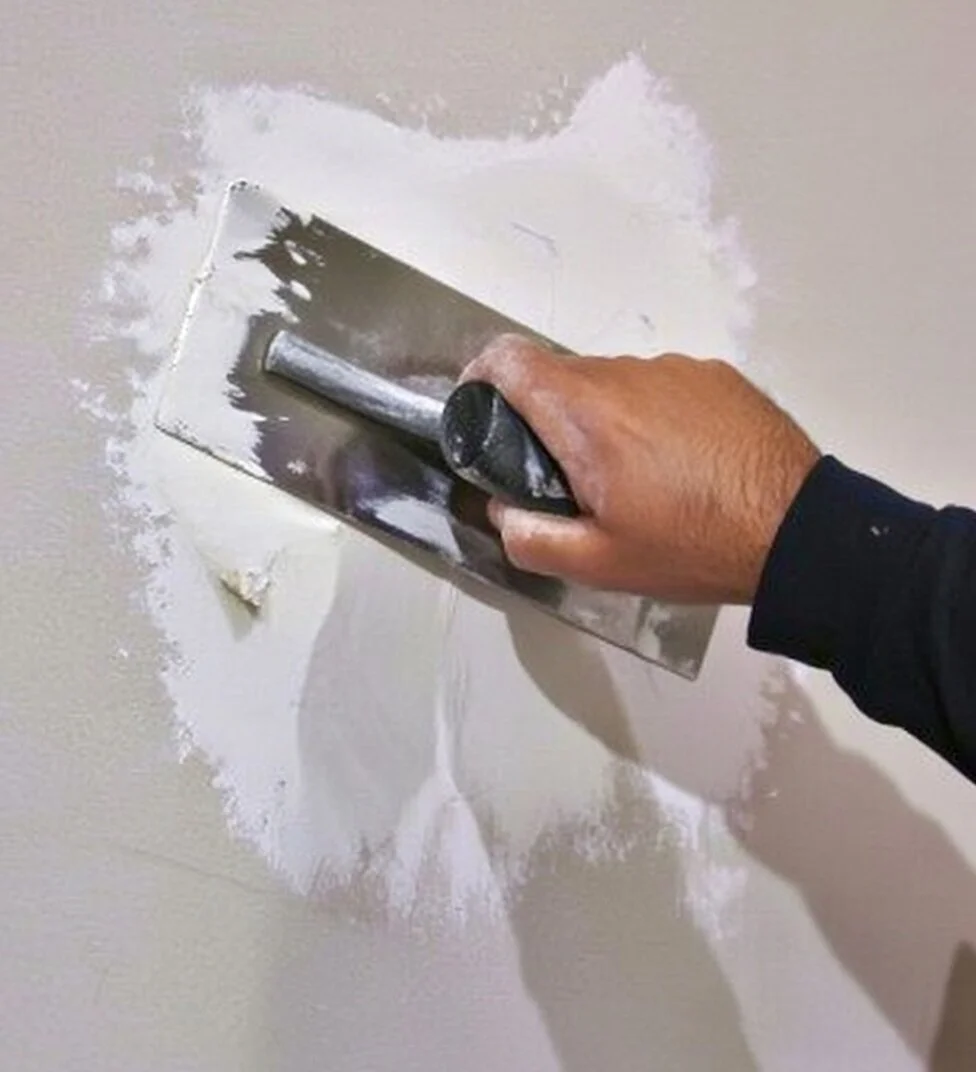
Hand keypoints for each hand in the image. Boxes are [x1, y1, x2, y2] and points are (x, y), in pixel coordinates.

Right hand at [461, 335, 819, 603]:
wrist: (799, 531)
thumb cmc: (693, 546)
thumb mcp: (599, 564)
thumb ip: (529, 538)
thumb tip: (501, 510)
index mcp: (586, 414)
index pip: (509, 358)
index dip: (480, 376)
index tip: (481, 410)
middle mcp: (626, 374)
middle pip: (560, 374)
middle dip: (546, 416)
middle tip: (565, 475)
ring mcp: (676, 368)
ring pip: (613, 381)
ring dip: (603, 417)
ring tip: (636, 476)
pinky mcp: (716, 375)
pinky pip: (660, 385)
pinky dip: (651, 414)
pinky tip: (681, 462)